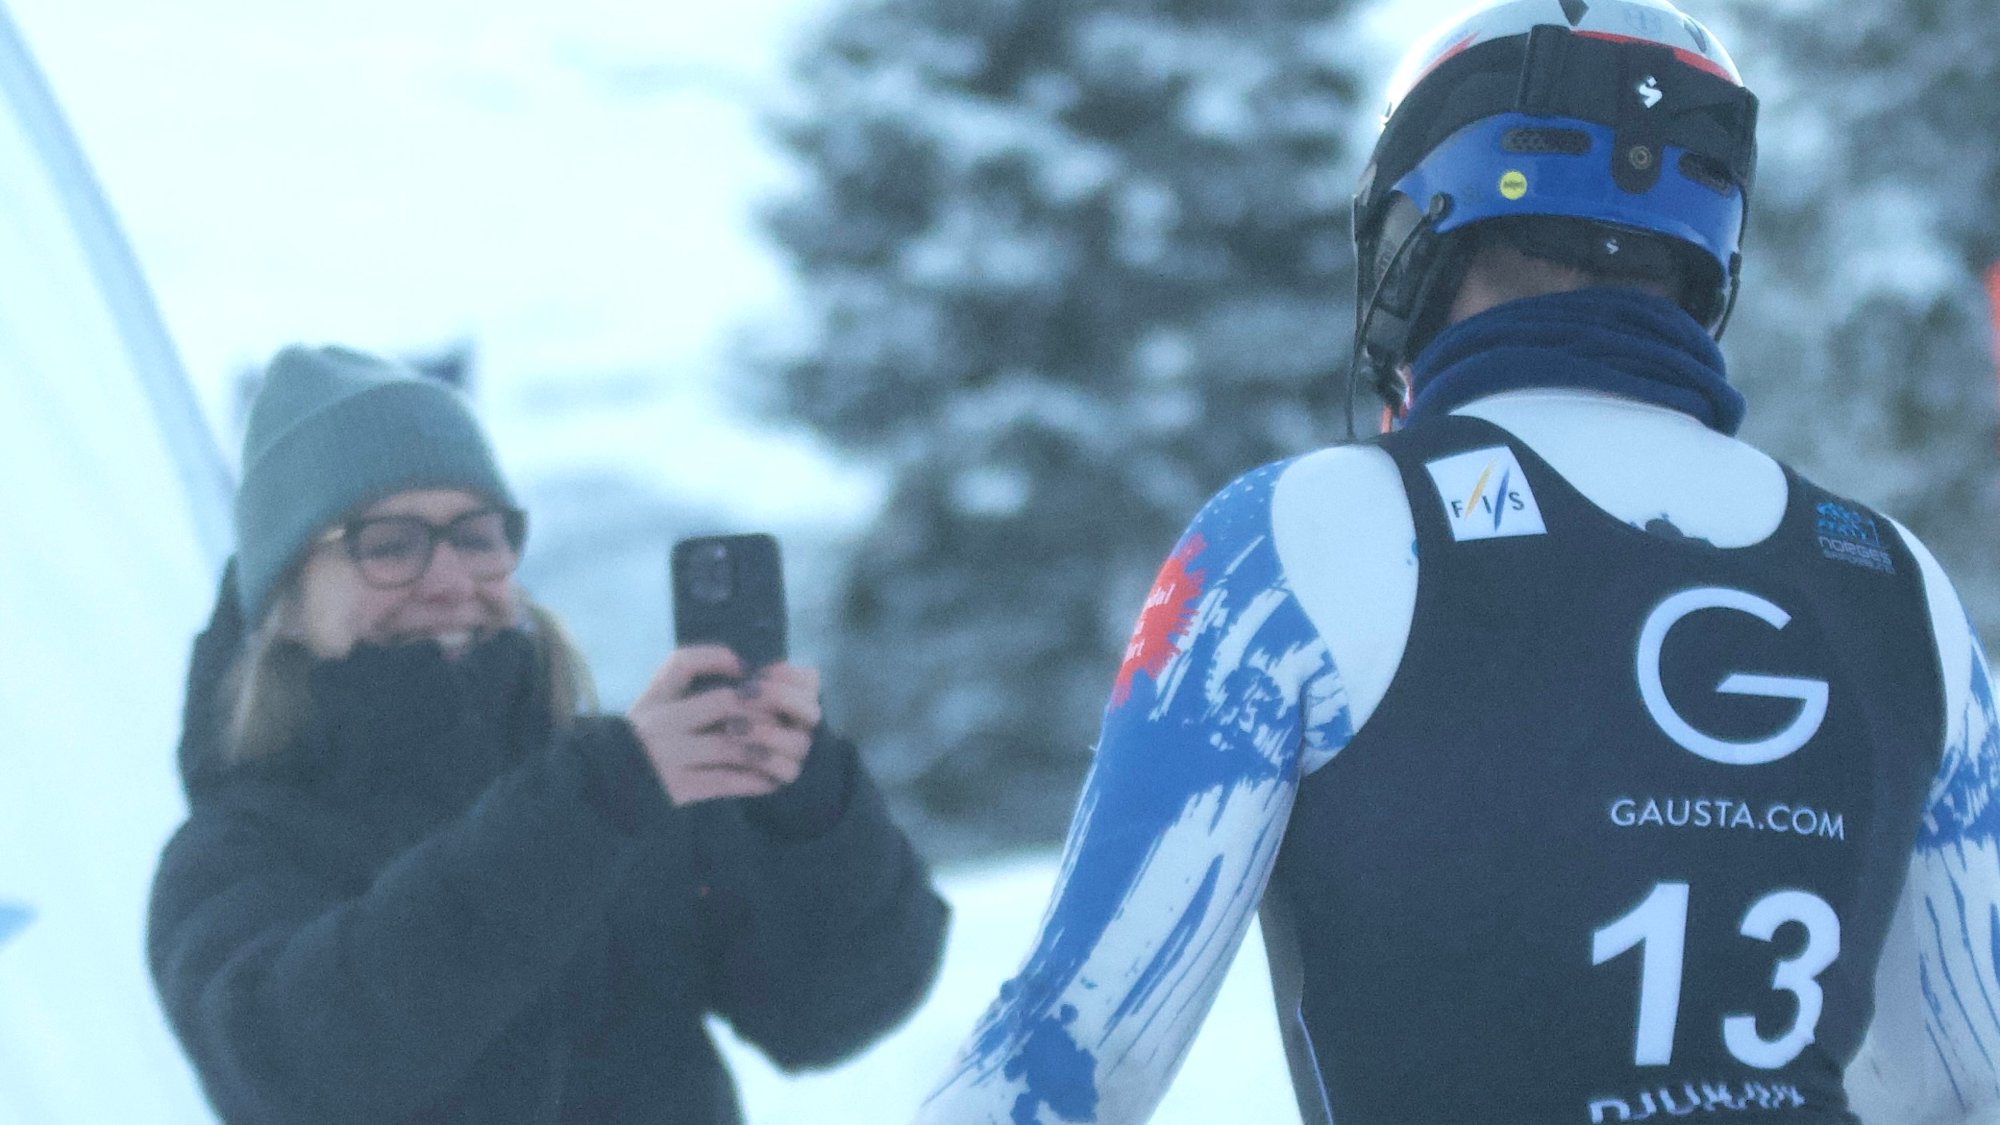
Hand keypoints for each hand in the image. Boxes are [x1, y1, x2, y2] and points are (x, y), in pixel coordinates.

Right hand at [625, 646, 793, 804]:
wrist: (605, 793)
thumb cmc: (639, 745)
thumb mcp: (650, 706)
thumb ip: (680, 679)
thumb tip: (739, 666)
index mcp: (654, 701)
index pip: (684, 664)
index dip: (719, 659)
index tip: (744, 668)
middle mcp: (660, 725)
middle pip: (724, 703)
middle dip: (760, 709)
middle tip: (781, 717)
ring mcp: (669, 757)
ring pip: (730, 745)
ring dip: (763, 747)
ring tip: (779, 750)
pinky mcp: (677, 789)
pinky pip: (725, 781)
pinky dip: (753, 780)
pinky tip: (768, 781)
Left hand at [736, 662, 820, 778]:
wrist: (729, 766)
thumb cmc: (733, 721)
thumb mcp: (739, 695)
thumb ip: (748, 682)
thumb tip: (740, 668)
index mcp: (800, 699)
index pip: (810, 680)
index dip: (784, 674)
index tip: (755, 674)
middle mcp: (806, 726)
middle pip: (811, 709)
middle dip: (776, 696)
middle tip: (743, 693)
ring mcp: (800, 753)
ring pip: (798, 742)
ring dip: (764, 732)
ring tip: (731, 726)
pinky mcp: (787, 777)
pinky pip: (786, 770)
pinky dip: (763, 759)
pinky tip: (739, 749)